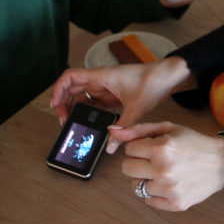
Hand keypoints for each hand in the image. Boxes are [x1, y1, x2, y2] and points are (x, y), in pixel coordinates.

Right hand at [48, 57, 194, 152]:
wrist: (169, 76)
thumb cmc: (154, 81)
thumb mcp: (137, 107)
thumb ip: (123, 127)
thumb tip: (110, 147)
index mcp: (102, 75)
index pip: (70, 77)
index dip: (57, 90)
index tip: (55, 106)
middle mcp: (101, 80)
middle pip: (72, 89)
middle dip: (64, 104)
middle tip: (64, 123)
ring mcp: (106, 88)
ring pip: (82, 97)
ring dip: (75, 109)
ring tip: (74, 126)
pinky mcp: (113, 95)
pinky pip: (94, 103)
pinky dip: (89, 112)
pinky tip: (90, 125)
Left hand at [113, 122, 223, 211]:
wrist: (221, 162)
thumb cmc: (194, 143)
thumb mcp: (168, 128)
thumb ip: (138, 130)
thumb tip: (112, 131)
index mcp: (162, 148)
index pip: (129, 150)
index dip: (140, 147)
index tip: (152, 147)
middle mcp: (164, 170)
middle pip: (127, 169)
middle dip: (137, 163)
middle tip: (153, 160)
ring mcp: (169, 189)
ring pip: (135, 186)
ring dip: (145, 178)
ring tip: (162, 172)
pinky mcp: (175, 204)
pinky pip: (148, 201)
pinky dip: (154, 193)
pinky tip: (166, 184)